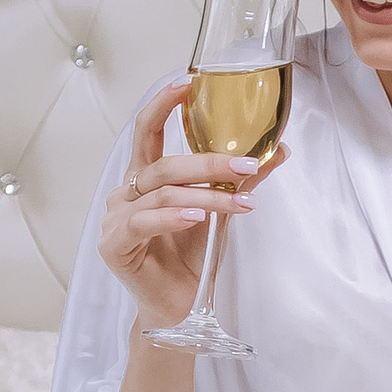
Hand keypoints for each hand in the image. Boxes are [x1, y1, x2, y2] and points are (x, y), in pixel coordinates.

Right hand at [96, 79, 287, 330]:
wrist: (180, 308)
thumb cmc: (191, 257)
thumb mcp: (219, 211)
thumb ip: (239, 180)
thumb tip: (278, 150)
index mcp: (144, 179)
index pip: (147, 132)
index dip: (163, 105)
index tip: (187, 83)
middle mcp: (124, 193)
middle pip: (163, 164)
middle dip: (208, 162)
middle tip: (247, 164)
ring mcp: (115, 219)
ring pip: (162, 194)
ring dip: (206, 196)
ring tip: (240, 202)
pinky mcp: (113, 246)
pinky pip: (143, 222)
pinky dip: (172, 217)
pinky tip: (197, 217)